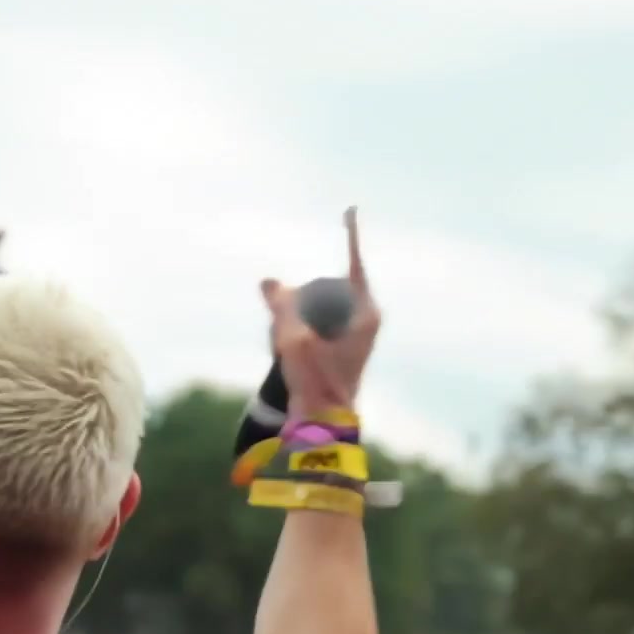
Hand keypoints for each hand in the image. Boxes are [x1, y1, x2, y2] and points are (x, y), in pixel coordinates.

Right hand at [260, 207, 379, 419]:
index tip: (351, 210)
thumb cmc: (315, 382)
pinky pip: (315, 322)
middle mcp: (365, 320)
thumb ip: (281, 306)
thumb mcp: (293, 340)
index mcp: (365, 314)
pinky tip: (283, 348)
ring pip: (319, 306)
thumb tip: (268, 281)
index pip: (355, 265)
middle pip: (329, 288)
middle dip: (301, 296)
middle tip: (284, 328)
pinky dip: (297, 326)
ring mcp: (355, 334)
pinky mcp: (342, 345)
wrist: (322, 424)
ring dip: (295, 315)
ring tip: (283, 344)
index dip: (351, 237)